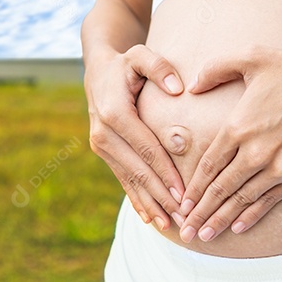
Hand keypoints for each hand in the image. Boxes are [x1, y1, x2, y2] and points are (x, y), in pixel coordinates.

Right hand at [85, 44, 187, 229]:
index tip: (184, 192)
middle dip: (161, 196)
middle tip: (184, 217)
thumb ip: (159, 67)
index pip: (146, 148)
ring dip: (151, 204)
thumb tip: (178, 88)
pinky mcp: (103, 152)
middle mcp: (103, 133)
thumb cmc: (126, 64)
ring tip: (172, 226)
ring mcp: (101, 145)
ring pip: (130, 180)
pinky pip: (123, 179)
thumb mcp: (140, 56)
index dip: (165, 172)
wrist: (97, 71)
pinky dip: (137, 200)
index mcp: (114, 113)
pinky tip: (151, 219)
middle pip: (138, 170)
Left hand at [175, 43, 281, 242]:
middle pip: (221, 190)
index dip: (192, 189)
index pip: (208, 167)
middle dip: (200, 213)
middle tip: (184, 231)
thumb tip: (192, 86)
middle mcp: (256, 152)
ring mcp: (279, 166)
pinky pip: (269, 200)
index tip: (180, 204)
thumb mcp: (250, 57)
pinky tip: (238, 227)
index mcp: (239, 127)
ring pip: (242, 200)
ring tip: (204, 236)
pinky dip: (252, 215)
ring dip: (221, 220)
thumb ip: (215, 69)